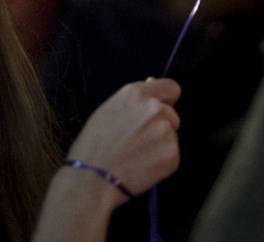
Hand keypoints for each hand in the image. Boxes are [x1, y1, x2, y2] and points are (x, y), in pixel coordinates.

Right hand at [66, 78, 180, 199]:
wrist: (91, 180)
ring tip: (137, 158)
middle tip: (138, 143)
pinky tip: (142, 170)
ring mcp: (166, 131)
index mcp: (137, 94)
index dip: (166, 100)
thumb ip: (133, 101)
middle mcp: (155, 108)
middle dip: (160, 126)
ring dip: (161, 145)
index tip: (158, 112)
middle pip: (171, 115)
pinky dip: (162, 164)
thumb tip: (152, 84)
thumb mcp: (108, 112)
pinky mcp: (172, 155)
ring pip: (171, 137)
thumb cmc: (92, 146)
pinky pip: (172, 156)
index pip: (171, 88)